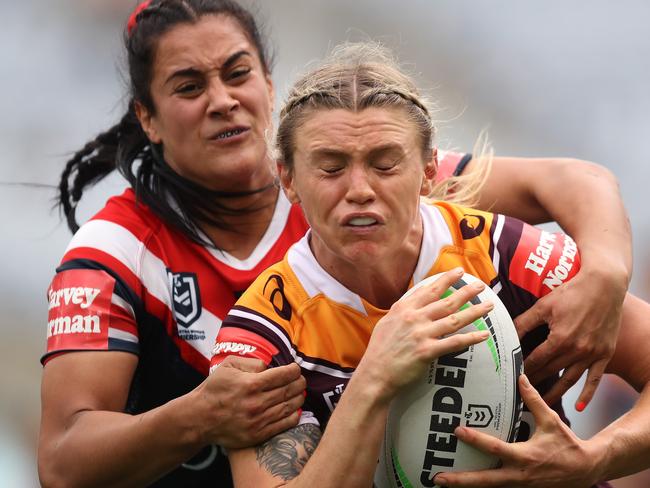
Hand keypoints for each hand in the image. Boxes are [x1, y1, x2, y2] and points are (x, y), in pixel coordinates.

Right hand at [194, 357, 305, 447]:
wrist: (200, 418)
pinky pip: (284, 424)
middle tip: (301, 380)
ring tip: (300, 392)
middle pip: (289, 390)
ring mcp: (258, 420)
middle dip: (299, 383)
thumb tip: (270, 367)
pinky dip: (294, 415)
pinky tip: (296, 409)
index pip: (283, 375)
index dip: (294, 370)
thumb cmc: (214, 389)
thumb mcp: (229, 365)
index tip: (296, 369)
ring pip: (289, 407)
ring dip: (299, 398)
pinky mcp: (258, 434)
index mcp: (251, 384)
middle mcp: (257, 403)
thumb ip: (252, 362)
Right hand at [358, 267, 491, 402]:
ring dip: (474, 312)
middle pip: (446, 302)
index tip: (459, 272)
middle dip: (466, 291)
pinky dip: (471, 338)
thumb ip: (404, 308)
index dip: (446, 280)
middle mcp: (414, 318)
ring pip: (454, 319)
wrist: (374, 373)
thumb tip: (419, 295)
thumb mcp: (388, 321)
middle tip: (481, 285)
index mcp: (404, 309)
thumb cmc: (380, 349)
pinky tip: (484, 334)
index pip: (430, 290)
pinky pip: (454, 343)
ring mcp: (421, 334)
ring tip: (488, 305)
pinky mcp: (427, 351)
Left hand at [434, 374, 602, 486]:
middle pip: (485, 481)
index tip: (456, 431)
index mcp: (525, 456)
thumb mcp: (551, 421)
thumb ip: (534, 400)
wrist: (586, 471)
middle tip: (437, 478)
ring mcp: (520, 487)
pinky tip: (464, 484)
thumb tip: (520, 377)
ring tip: (442, 482)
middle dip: (460, 481)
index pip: (495, 448)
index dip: (476, 440)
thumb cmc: (568, 444)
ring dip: (466, 487)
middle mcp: (519, 475)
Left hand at [514, 265, 624, 407]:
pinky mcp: (605, 354)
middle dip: (535, 382)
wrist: (604, 285)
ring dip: (556, 393)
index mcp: (560, 339)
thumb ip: (524, 323)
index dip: (523, 369)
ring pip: (570, 380)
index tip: (512, 377)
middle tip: (521, 392)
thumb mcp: (544, 306)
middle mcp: (577, 351)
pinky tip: (578, 407)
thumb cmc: (572, 292)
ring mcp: (593, 354)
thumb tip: (507, 334)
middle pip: (551, 371)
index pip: (536, 360)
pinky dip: (587, 394)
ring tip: (543, 403)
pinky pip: (595, 379)